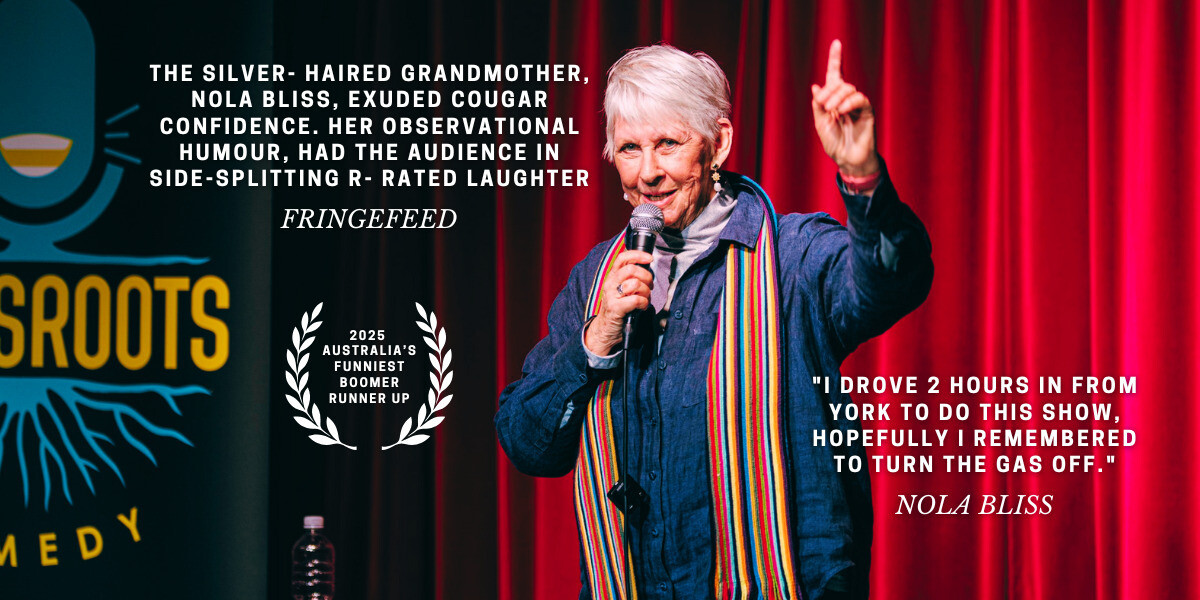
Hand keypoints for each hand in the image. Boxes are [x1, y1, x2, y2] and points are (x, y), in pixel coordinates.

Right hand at [584, 250, 652, 355]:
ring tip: (645, 298)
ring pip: (635, 284)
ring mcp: (611, 296)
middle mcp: (610, 284)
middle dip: (647, 276)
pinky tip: (642, 307)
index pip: (622, 258)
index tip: (649, 258)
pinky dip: (644, 303)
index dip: (638, 255)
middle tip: (650, 285)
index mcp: (612, 277)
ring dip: (646, 291)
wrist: (605, 329)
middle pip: (631, 269)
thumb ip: (631, 278)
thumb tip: (648, 270)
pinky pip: (636, 300)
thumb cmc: (618, 308)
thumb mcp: (622, 290)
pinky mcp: (615, 308)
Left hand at [811, 39, 879, 176]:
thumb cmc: (835, 144)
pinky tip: (842, 111)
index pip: (836, 76)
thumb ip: (818, 105)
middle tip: (822, 105)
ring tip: (831, 110)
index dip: (836, 59)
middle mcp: (847, 100)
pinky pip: (860, 99)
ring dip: (837, 97)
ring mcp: (857, 105)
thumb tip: (816, 86)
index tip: (836, 43)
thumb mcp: (820, 123)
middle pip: (840, 83)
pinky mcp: (867, 112)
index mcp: (834, 100)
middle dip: (829, 91)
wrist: (848, 160)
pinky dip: (849, 103)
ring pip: (849, 89)